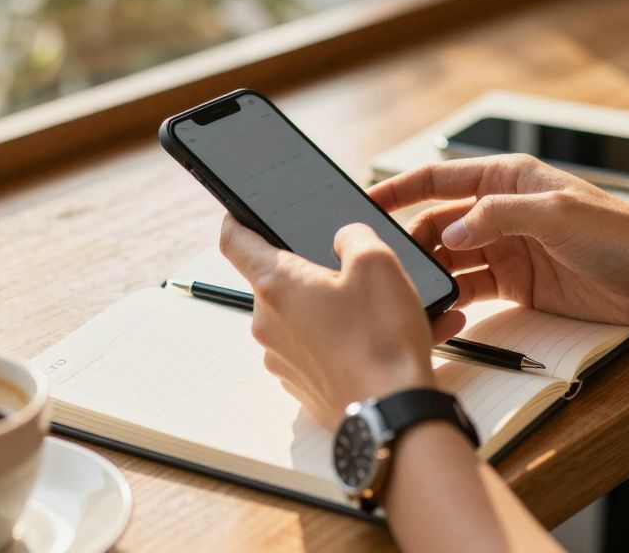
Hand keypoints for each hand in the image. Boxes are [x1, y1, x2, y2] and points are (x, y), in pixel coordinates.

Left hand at [219, 217, 465, 427]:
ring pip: (307, 317)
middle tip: (356, 270)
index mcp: (276, 285)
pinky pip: (323, 349)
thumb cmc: (381, 339)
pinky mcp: (304, 384)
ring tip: (391, 309)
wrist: (394, 415)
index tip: (243, 213)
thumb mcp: (377, 263)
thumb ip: (354, 236)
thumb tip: (343, 239)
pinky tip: (392, 338)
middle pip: (280, 281)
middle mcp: (269, 323)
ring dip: (340, 308)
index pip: (234, 241)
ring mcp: (283, 358)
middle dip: (315, 271)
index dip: (237, 220)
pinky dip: (351, 339)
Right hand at [369, 154, 628, 326]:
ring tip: (412, 291)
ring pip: (451, 259)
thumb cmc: (622, 234)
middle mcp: (503, 212)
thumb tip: (451, 228)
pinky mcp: (516, 285)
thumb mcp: (556, 214)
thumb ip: (497, 215)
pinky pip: (471, 289)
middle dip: (411, 241)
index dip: (400, 189)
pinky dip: (454, 299)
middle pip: (439, 223)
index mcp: (510, 179)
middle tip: (388, 263)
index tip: (365, 200)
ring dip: (431, 273)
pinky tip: (443, 309)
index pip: (441, 178)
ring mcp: (507, 249)